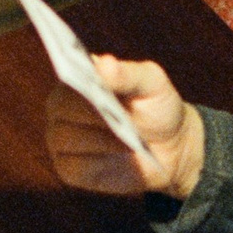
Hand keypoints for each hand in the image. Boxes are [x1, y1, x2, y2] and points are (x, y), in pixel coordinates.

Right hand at [45, 55, 204, 199]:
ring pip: (66, 139)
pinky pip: (73, 167)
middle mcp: (62, 107)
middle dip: (92, 114)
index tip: (92, 85)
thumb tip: (104, 64)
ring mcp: (62, 139)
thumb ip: (129, 74)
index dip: (77, 80)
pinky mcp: (69, 169)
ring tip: (129, 141)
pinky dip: (96, 164)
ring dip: (100, 140)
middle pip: (62, 109)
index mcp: (78, 77)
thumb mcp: (152, 84)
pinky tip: (120, 156)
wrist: (170, 147)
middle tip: (119, 119)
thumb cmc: (156, 108)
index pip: (67, 75)